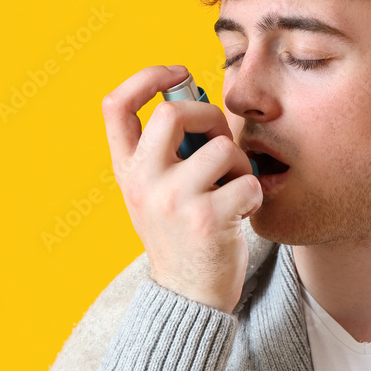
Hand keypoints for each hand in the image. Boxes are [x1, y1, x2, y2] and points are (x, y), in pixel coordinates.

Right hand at [102, 65, 261, 313]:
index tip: (178, 73)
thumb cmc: (182, 235)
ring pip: (223, 147)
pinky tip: (241, 214)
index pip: (115, 105)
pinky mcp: (206, 218)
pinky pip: (248, 182)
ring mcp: (172, 200)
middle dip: (209, 116)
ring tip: (233, 190)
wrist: (190, 296)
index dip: (146, 77)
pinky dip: (255, 194)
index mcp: (126, 171)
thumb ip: (165, 150)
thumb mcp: (155, 192)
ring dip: (240, 165)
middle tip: (221, 142)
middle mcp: (142, 182)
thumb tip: (191, 92)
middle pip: (173, 112)